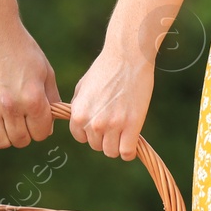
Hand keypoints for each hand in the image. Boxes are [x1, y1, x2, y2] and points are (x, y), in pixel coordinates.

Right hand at [0, 12, 59, 153]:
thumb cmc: (20, 47)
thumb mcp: (45, 70)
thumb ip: (51, 98)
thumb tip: (52, 121)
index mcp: (33, 98)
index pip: (42, 133)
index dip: (41, 128)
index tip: (37, 119)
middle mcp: (12, 106)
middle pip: (21, 140)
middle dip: (24, 133)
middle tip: (21, 120)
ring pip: (0, 142)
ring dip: (5, 138)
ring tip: (5, 124)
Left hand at [70, 21, 154, 159]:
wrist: (127, 58)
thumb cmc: (105, 69)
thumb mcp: (82, 88)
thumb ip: (78, 108)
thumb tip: (78, 123)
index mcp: (78, 114)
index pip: (81, 138)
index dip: (91, 132)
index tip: (101, 124)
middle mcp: (93, 122)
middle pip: (97, 146)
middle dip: (105, 138)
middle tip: (115, 123)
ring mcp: (112, 125)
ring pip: (112, 152)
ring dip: (118, 145)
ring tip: (124, 132)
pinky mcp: (131, 126)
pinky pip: (127, 153)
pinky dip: (129, 152)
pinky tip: (132, 142)